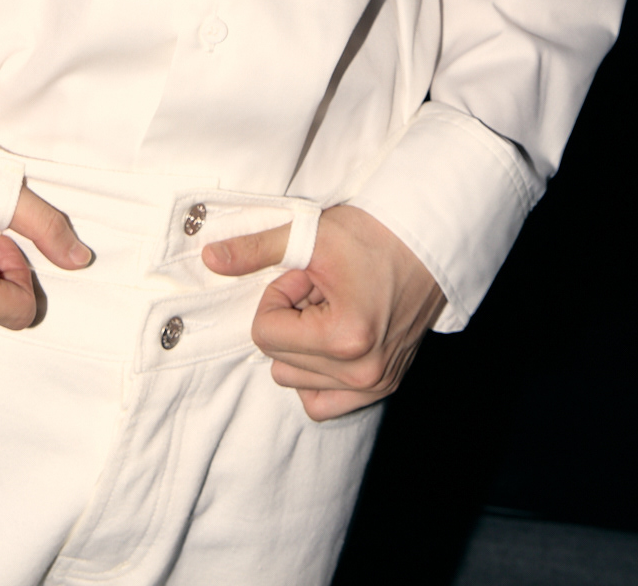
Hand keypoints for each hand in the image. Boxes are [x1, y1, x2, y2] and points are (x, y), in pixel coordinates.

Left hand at [204, 205, 443, 420]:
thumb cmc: (373, 233)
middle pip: (277, 361)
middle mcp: (363, 372)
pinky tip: (329, 340)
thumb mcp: (311, 235)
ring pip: (295, 383)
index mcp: (344, 338)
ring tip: (331, 309)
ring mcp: (376, 384)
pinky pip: (323, 403)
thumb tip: (209, 260)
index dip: (278, 297)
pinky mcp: (384, 387)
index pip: (264, 335)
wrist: (428, 240)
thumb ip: (255, 250)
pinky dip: (315, 377)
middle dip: (290, 321)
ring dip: (302, 347)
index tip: (306, 276)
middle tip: (322, 289)